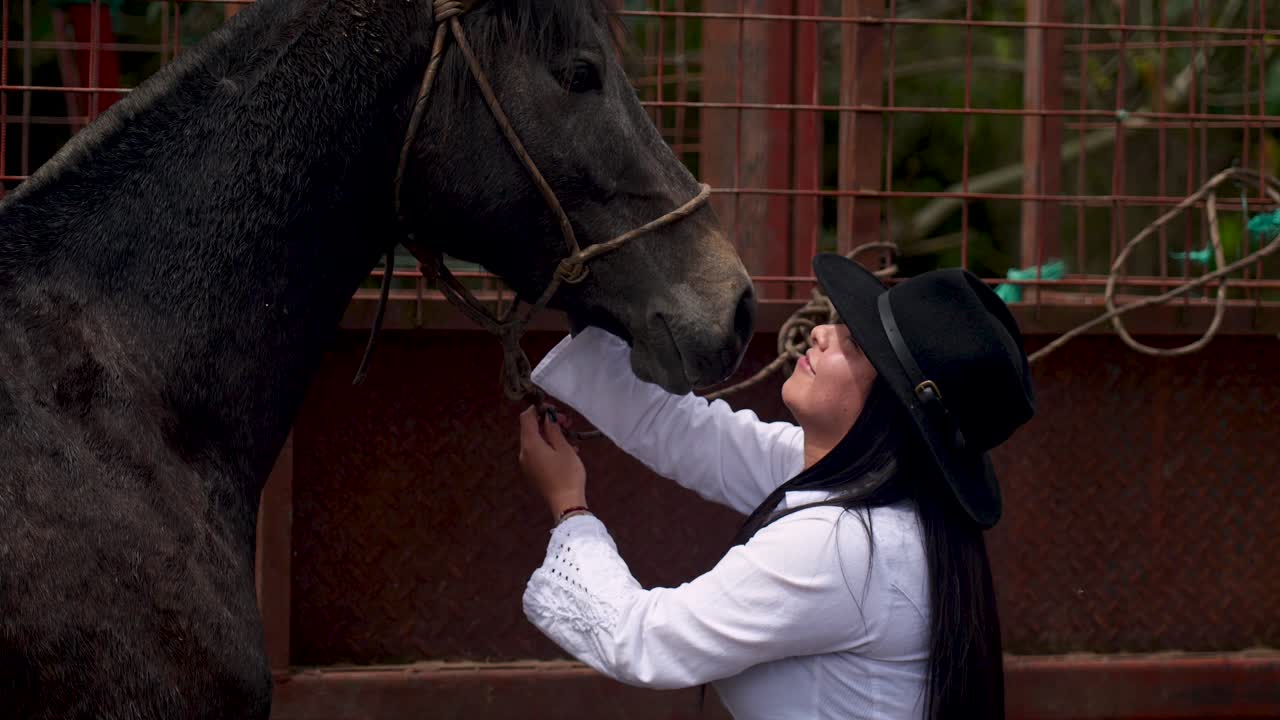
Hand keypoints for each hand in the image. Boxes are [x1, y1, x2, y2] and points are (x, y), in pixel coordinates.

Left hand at [519, 405, 586, 521]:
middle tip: (567, 422)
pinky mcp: (533, 472)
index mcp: (530, 444)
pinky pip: (538, 453)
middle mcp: (524, 453)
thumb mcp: (564, 448)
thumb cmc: (567, 474)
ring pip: (536, 441)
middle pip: (531, 429)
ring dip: (551, 434)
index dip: (539, 409)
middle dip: (548, 422)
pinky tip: (567, 450)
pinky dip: (550, 446)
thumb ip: (553, 429)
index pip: (526, 417)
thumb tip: (548, 417)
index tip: (555, 410)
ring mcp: (527, 464)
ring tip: (570, 437)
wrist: (566, 503)